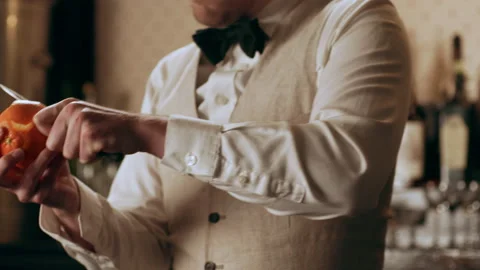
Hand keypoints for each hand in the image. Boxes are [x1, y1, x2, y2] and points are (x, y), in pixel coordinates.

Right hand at [0, 129, 79, 215]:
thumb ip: (32, 133)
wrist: (66, 189)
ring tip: (53, 147)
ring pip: (29, 176)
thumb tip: (30, 108)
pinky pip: (48, 178)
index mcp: (5, 170)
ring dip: (42, 159)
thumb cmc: (49, 165)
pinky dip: (56, 164)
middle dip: (5, 161)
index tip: (2, 129)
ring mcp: (24, 192)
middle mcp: (9, 183)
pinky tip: (63, 155)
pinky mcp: (40, 197)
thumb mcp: (39, 147)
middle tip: (20, 150)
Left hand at [33, 98, 167, 162]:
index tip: (63, 140)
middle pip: (53, 144)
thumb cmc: (110, 129)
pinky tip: (104, 146)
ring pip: (68, 153)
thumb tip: (37, 130)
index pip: (39, 122)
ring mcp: (83, 121)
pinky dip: (94, 157)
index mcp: (68, 104)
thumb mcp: (84, 118)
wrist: (138, 130)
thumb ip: (62, 122)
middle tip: (89, 141)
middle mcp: (73, 109)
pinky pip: (83, 158)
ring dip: (84, 154)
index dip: (49, 137)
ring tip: (98, 142)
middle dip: (69, 149)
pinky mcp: (93, 135)